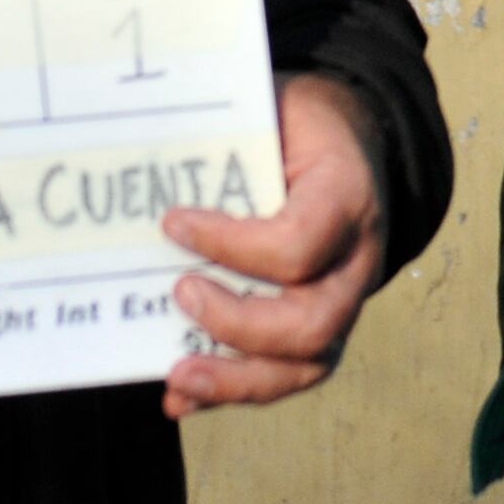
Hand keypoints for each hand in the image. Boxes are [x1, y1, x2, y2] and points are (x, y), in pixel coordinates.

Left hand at [161, 74, 390, 416]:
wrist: (347, 140)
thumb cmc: (297, 126)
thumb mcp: (274, 110)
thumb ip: (228, 140)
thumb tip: (146, 163)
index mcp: (347, 195)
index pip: (300, 241)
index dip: (234, 244)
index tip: (173, 223)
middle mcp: (357, 261)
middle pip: (313, 323)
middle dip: (237, 323)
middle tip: (179, 292)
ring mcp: (344, 301)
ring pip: (308, 364)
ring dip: (236, 380)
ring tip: (177, 378)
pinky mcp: (323, 328)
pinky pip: (288, 375)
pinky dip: (232, 390)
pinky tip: (183, 393)